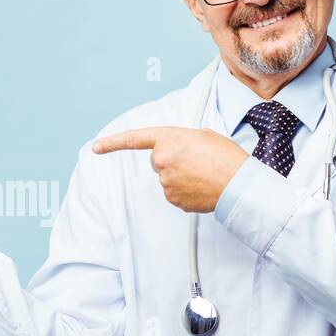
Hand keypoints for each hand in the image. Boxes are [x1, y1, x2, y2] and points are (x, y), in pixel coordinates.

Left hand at [92, 127, 248, 212]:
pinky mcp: (172, 199)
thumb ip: (184, 139)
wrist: (238, 183)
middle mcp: (162, 159)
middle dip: (172, 160)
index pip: (134, 139)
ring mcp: (165, 181)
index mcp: (169, 138)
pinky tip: (201, 187)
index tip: (96, 147)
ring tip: (203, 174)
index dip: (113, 143)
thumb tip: (181, 149)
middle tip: (196, 161)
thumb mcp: (204, 135)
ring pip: (167, 178)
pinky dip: (185, 191)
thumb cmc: (226, 157)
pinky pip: (174, 193)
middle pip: (158, 161)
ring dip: (181, 176)